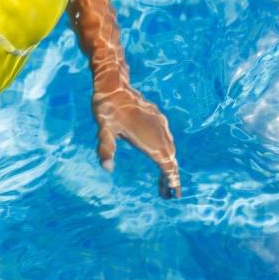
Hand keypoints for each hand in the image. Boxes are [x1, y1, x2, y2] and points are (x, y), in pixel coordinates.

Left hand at [92, 83, 179, 197]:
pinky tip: (161, 156)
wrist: (114, 85)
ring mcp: (160, 124)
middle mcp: (159, 132)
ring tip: (164, 181)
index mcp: (149, 138)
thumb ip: (106, 149)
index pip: (166, 164)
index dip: (172, 180)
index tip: (175, 194)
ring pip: (170, 149)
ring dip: (169, 165)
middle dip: (170, 177)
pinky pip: (167, 138)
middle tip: (169, 194)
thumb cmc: (107, 109)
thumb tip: (107, 168)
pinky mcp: (158, 118)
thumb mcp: (104, 130)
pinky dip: (167, 151)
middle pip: (170, 159)